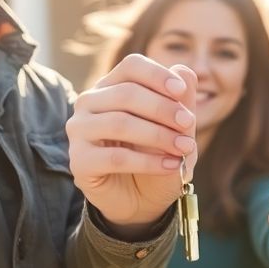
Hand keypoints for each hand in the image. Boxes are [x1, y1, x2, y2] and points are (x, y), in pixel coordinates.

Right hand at [66, 54, 197, 234]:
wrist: (142, 201)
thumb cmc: (158, 156)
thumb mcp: (178, 129)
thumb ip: (181, 101)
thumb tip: (185, 71)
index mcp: (112, 86)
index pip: (131, 66)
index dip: (157, 75)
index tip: (181, 92)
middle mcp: (89, 102)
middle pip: (126, 93)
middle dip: (163, 108)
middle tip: (188, 123)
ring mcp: (79, 130)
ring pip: (119, 123)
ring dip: (158, 135)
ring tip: (184, 148)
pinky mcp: (79, 161)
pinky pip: (115, 157)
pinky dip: (148, 161)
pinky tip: (170, 165)